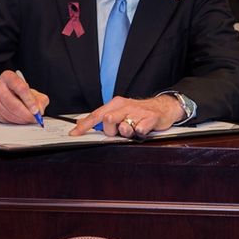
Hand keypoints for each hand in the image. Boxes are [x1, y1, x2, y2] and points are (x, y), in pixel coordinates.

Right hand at [0, 70, 48, 123]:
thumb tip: (39, 110)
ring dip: (22, 120)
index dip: (30, 101)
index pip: (20, 88)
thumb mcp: (31, 91)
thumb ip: (39, 99)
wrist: (1, 93)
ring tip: (28, 119)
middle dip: (27, 114)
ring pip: (9, 114)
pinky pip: (5, 120)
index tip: (36, 110)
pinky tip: (19, 119)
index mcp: (8, 77)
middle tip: (35, 119)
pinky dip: (15, 122)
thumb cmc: (17, 91)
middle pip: (14, 104)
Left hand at [69, 95, 184, 137]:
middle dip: (111, 131)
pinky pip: (140, 130)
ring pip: (123, 126)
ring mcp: (138, 111)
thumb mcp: (119, 112)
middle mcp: (125, 106)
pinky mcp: (151, 117)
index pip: (96, 114)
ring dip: (126, 133)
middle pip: (108, 120)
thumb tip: (81, 123)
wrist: (163, 107)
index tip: (74, 134)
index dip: (84, 125)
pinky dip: (140, 133)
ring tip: (132, 130)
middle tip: (120, 131)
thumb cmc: (139, 112)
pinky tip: (142, 130)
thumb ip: (102, 118)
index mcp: (116, 104)